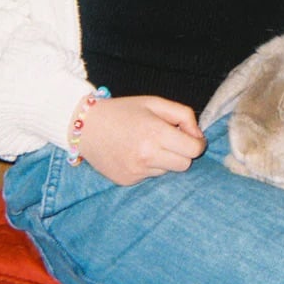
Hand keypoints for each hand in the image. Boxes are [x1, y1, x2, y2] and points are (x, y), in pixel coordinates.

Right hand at [74, 95, 204, 184]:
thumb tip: (198, 136)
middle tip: (170, 140)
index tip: (192, 138)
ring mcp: (136, 171)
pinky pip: (149, 177)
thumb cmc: (122, 111)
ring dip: (164, 160)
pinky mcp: (127, 180)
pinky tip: (134, 153)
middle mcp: (147, 155)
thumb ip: (183, 115)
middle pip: (184, 164)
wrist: (85, 126)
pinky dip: (148, 166)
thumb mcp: (154, 103)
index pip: (194, 150)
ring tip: (147, 144)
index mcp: (156, 133)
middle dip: (183, 153)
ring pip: (167, 171)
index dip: (197, 143)